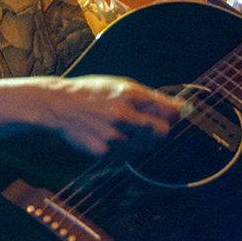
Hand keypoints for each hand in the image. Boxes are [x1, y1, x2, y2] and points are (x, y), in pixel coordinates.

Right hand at [35, 75, 182, 155]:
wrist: (60, 106)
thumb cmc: (94, 93)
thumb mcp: (122, 85)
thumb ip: (151, 98)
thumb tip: (181, 108)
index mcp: (130, 95)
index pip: (170, 112)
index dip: (175, 115)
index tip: (173, 116)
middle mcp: (123, 116)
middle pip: (163, 133)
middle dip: (161, 130)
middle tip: (151, 126)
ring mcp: (113, 136)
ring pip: (146, 147)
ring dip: (142, 140)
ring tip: (125, 129)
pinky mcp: (103, 152)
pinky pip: (127, 156)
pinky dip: (126, 149)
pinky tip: (113, 136)